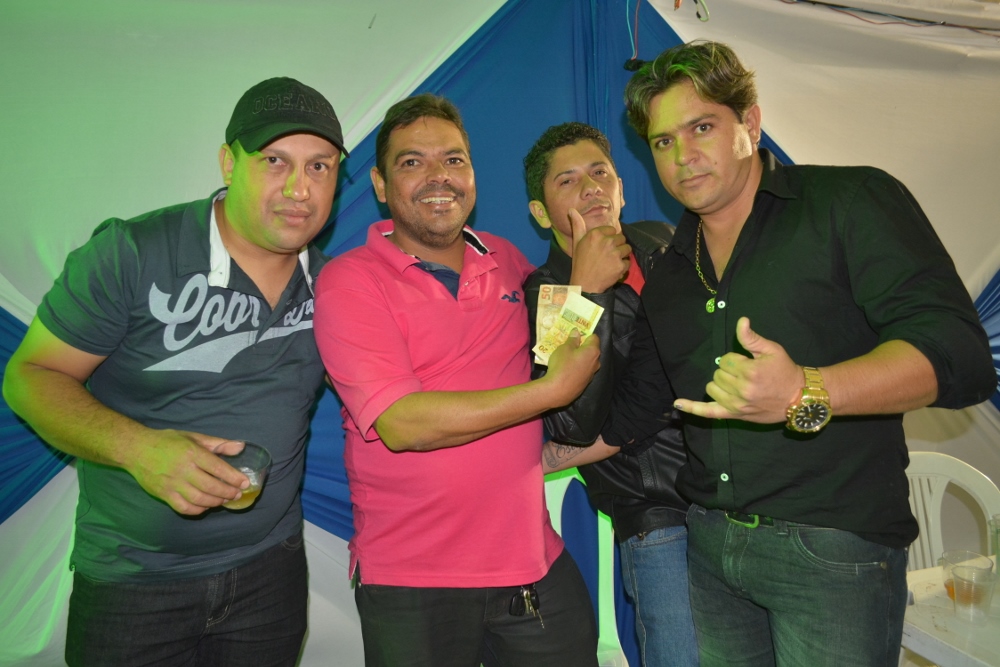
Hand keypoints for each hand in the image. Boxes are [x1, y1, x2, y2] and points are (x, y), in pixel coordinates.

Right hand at [124, 431, 249, 514]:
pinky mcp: (163, 495)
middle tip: (237, 494)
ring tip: (224, 500)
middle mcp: (183, 470)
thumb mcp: (194, 437)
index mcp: (192, 453)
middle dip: (227, 492)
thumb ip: (218, 444)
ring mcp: (172, 484)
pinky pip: (184, 508)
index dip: (233, 478)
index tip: (245, 483)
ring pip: (199, 499)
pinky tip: (206, 505)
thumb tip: (240, 446)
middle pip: (210, 487)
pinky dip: (198, 510)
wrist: (136, 450)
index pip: (217, 468)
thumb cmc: (167, 442)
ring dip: (215, 502)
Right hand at [544, 330, 600, 406]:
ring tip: (567, 358)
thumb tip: (577, 332)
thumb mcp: (564, 348)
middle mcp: (596, 362)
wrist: (558, 390)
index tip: (576, 335)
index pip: (594, 337)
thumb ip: (572, 340)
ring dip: (580, 358)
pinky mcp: (586, 383)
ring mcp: (592, 374)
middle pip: (592, 350)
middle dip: (582, 347)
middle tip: (569, 346)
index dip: (585, 334)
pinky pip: (584, 371)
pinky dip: (578, 368)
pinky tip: (567, 370)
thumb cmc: (562, 365)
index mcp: (593, 351)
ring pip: (588, 361)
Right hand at [567, 209, 630, 292]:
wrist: (585, 284)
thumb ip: (577, 225)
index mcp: (596, 234)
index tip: (602, 247)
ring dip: (622, 255)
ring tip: (611, 262)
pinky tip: (613, 270)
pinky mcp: (621, 265)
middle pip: (621, 238)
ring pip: (627, 249)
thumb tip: (571, 210)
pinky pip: (628, 262)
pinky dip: (622, 267)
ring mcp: (615, 254)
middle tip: (608, 255)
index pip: (612, 230)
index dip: (608, 238)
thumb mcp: (577, 243)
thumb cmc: (580, 263)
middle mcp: (607, 242)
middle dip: (617, 246)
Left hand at [674, 317, 802, 422]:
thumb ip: (751, 338)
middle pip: (717, 373)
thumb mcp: (771, 350)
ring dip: (720, 383)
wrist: (798, 397)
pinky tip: (678, 403)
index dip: (735, 359)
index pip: (725, 360)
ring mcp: (736, 405)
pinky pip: (709, 412)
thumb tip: (741, 321)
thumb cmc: (785, 371)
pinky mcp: (734, 415)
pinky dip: (692, 407)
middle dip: (729, 370)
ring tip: (737, 384)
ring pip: (712, 387)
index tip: (748, 362)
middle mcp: (741, 389)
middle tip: (746, 374)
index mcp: (749, 372)